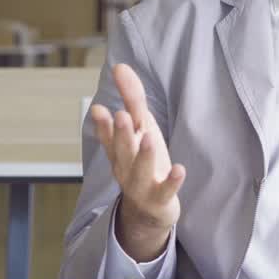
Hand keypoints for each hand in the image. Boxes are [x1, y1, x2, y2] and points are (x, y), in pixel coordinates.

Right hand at [89, 63, 185, 261]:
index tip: (99, 108)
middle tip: (121, 115)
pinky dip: (172, 181)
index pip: (110, 135)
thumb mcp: (140, 129)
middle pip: (122, 150)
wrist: (147, 211)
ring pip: (140, 170)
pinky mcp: (161, 198)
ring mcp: (142, 185)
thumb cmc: (143, 163)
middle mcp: (126, 167)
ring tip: (148, 137)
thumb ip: (132, 98)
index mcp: (119, 151)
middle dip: (121, 133)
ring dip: (144, 155)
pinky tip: (179, 169)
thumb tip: (120, 67)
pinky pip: (166, 191)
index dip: (104, 124)